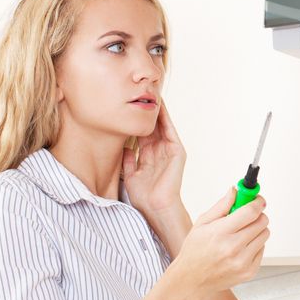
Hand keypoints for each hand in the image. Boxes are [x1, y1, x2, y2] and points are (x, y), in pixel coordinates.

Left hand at [122, 96, 186, 220]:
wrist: (156, 207)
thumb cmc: (143, 196)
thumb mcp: (130, 174)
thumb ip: (127, 160)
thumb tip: (122, 147)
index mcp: (148, 157)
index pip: (141, 134)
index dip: (135, 121)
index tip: (127, 107)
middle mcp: (159, 151)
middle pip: (151, 127)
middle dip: (145, 112)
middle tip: (138, 93)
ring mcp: (169, 150)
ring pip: (160, 125)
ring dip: (155, 110)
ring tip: (149, 93)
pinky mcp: (177, 150)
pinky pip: (169, 129)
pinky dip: (164, 117)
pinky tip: (159, 104)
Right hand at [174, 188, 269, 296]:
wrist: (191, 280)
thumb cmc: (195, 251)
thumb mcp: (202, 223)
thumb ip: (222, 205)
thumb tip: (235, 190)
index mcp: (220, 233)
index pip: (250, 212)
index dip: (257, 201)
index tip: (258, 199)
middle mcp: (233, 248)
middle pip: (262, 221)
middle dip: (257, 214)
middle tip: (247, 215)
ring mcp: (243, 262)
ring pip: (265, 234)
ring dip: (257, 230)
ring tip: (241, 233)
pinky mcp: (250, 272)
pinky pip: (263, 249)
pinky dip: (255, 245)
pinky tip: (240, 248)